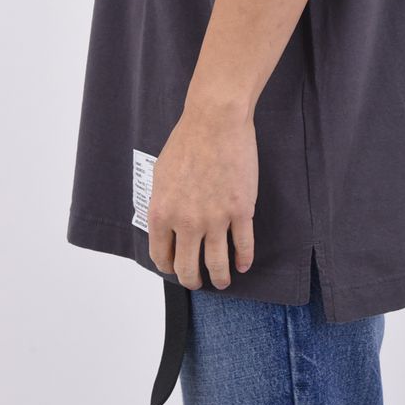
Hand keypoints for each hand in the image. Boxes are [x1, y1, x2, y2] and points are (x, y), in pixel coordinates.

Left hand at [147, 97, 257, 290]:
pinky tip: (243, 265)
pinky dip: (244, 259)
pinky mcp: (241, 211)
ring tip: (223, 281)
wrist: (215, 122)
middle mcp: (187, 222)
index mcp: (162, 213)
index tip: (174, 268)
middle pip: (188, 268)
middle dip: (192, 280)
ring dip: (220, 278)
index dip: (168, 266)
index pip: (162, 256)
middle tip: (197, 282)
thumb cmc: (187, 141)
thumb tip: (165, 222)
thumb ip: (162, 203)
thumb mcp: (160, 174)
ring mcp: (216, 219)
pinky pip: (243, 245)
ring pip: (217, 263)